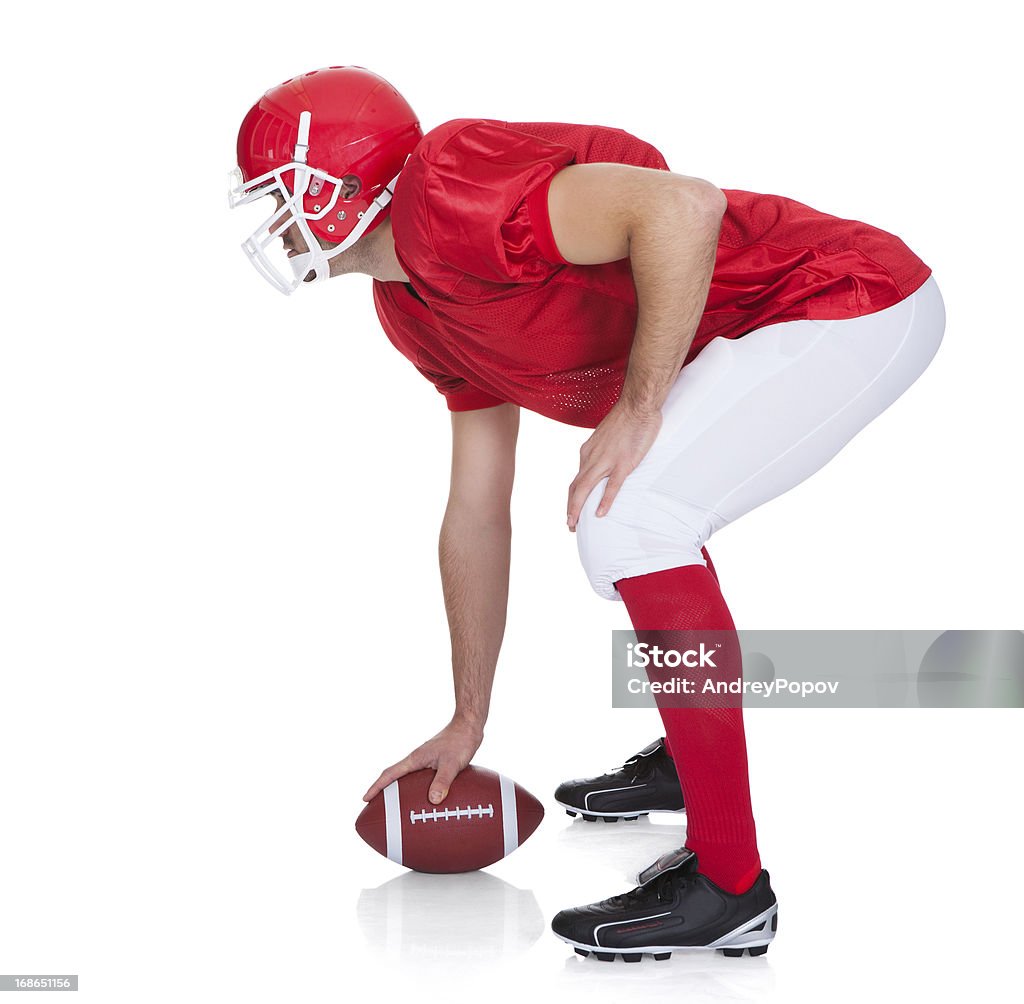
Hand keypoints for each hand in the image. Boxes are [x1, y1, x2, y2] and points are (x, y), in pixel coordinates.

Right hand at [362, 717, 484, 804]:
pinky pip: (422, 780)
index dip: (377, 787)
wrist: (468, 726)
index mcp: (415, 759)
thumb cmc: (460, 741)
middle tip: (377, 810)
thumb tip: (433, 800)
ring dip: (401, 793)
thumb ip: (442, 780)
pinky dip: (420, 791)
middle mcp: (417, 760)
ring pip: (408, 780)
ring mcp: (425, 761)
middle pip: (394, 778)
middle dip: (384, 793)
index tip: (365, 798)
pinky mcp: (435, 763)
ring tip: (400, 811)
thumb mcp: (452, 763)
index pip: (390, 774)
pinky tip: (430, 801)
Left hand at [567, 402, 661, 531]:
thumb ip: (602, 452)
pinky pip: (611, 486)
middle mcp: (592, 457)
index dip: (573, 497)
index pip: (577, 479)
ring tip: (574, 524)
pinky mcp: (623, 462)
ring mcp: (607, 460)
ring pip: (585, 488)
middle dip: (570, 508)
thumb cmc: (626, 418)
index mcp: (588, 451)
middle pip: (576, 487)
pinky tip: (600, 514)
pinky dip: (604, 501)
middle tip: (570, 525)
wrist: (637, 405)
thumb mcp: (606, 437)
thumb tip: (602, 463)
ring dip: (577, 508)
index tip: (572, 510)